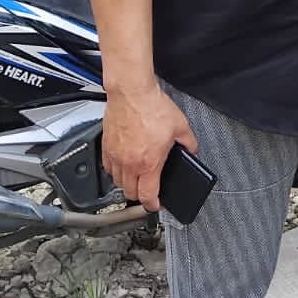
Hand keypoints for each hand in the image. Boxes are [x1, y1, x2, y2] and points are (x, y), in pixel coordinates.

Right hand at [101, 84, 197, 212]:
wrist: (131, 92)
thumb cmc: (152, 106)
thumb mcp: (180, 126)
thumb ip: (189, 143)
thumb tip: (192, 151)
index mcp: (148, 163)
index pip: (147, 196)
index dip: (153, 205)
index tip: (156, 204)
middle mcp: (129, 163)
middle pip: (130, 193)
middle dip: (140, 195)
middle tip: (148, 190)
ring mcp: (115, 155)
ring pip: (117, 182)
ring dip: (126, 184)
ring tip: (136, 178)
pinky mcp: (106, 145)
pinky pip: (107, 167)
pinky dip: (115, 171)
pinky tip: (123, 164)